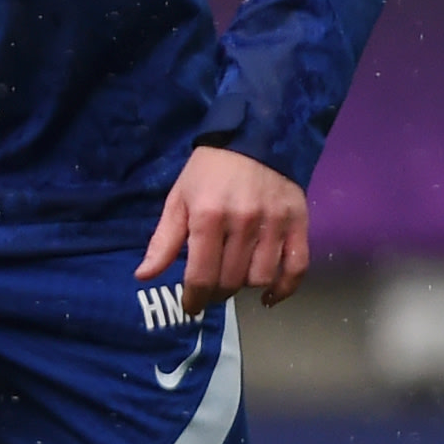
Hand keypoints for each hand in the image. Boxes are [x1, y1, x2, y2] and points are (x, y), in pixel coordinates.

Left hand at [140, 145, 308, 310]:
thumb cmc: (208, 171)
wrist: (254, 136)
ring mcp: (274, 223)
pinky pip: (297, 267)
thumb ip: (163, 241)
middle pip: (230, 280)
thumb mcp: (178, 200)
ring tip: (234, 278)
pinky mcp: (299, 221)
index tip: (190, 306)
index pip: (201, 274)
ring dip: (245, 286)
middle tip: (210, 291)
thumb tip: (144, 276)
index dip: (194, 298)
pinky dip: (284, 288)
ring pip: (261, 277)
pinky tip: (268, 294)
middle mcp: (243, 222)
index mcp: (208, 216)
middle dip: (216, 293)